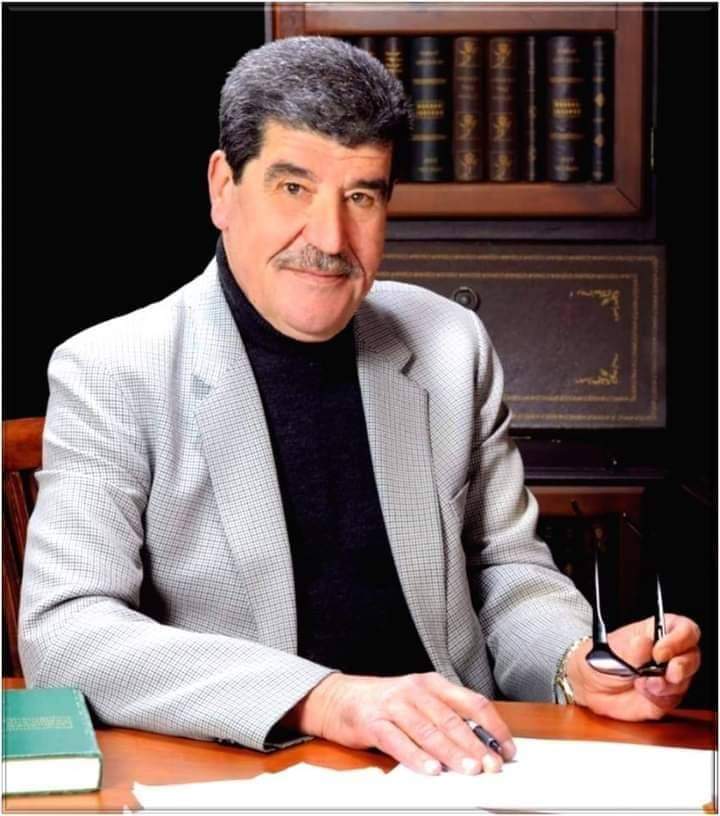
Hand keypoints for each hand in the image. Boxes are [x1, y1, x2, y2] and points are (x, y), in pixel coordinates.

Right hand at [284, 671, 515, 774]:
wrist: (338, 697)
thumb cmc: (384, 703)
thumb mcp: (419, 702)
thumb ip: (446, 717)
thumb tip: (483, 745)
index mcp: (432, 683)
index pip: (472, 702)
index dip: (493, 727)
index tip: (507, 749)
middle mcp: (415, 689)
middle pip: (452, 718)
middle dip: (476, 744)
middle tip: (493, 765)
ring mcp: (393, 704)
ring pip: (428, 729)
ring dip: (451, 752)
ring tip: (469, 770)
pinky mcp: (373, 721)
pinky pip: (398, 741)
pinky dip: (416, 757)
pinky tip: (431, 770)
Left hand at [567, 613, 700, 720]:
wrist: (590, 687)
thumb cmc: (601, 659)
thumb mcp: (613, 650)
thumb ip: (631, 650)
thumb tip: (644, 642)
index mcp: (656, 632)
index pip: (684, 629)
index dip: (679, 639)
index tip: (661, 652)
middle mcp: (668, 653)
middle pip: (692, 656)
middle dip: (681, 667)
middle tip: (665, 672)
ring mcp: (669, 676)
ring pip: (684, 680)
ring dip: (665, 685)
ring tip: (642, 682)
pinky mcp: (666, 697)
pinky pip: (672, 700)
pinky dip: (658, 698)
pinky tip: (642, 691)